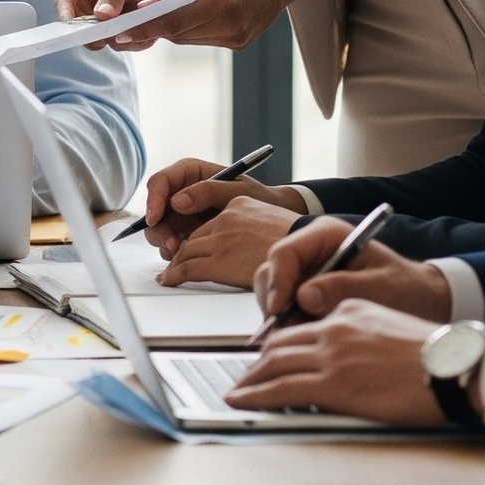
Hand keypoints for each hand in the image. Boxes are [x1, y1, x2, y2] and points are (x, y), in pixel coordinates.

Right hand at [56, 0, 170, 46]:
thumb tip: (101, 16)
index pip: (63, 1)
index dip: (66, 17)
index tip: (78, 30)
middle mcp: (78, 3)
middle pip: (75, 26)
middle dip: (92, 34)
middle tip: (107, 37)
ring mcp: (91, 19)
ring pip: (92, 39)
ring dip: (111, 38)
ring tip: (132, 29)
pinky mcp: (105, 31)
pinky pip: (109, 43)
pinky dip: (123, 41)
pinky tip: (138, 34)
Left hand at [132, 0, 294, 51]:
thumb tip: (147, 7)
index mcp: (222, 3)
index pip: (174, 23)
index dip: (145, 29)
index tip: (121, 31)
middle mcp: (230, 26)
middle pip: (179, 34)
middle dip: (154, 29)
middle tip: (126, 25)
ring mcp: (237, 38)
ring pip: (189, 40)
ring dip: (170, 30)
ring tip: (150, 20)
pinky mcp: (240, 43)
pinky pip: (204, 40)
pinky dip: (189, 30)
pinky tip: (182, 18)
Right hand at [143, 155, 306, 250]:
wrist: (275, 220)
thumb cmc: (260, 198)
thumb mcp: (238, 191)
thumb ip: (208, 191)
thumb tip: (177, 201)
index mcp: (190, 174)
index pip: (160, 182)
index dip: (153, 200)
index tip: (155, 218)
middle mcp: (182, 192)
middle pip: (155, 208)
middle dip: (159, 228)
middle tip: (173, 245)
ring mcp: (183, 214)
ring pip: (159, 228)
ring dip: (165, 242)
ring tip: (181, 252)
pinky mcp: (187, 232)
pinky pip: (171, 242)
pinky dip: (175, 251)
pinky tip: (188, 257)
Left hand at [157, 196, 299, 287]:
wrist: (314, 251)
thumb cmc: (301, 243)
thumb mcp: (272, 221)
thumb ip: (250, 226)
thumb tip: (242, 244)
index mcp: (238, 204)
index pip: (207, 224)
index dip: (195, 239)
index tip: (188, 249)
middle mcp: (226, 219)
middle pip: (193, 237)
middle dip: (182, 252)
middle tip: (174, 266)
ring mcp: (222, 239)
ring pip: (186, 252)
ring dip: (176, 265)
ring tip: (169, 275)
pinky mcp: (220, 261)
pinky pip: (188, 268)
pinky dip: (175, 275)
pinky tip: (169, 280)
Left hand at [226, 299, 447, 425]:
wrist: (456, 367)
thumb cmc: (438, 355)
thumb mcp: (392, 328)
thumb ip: (363, 337)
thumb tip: (350, 360)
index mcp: (350, 310)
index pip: (303, 327)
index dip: (281, 344)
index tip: (270, 356)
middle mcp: (334, 328)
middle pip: (281, 343)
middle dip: (259, 361)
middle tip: (246, 375)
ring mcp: (331, 355)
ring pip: (274, 364)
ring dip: (251, 379)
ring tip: (238, 391)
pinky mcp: (333, 384)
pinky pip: (282, 388)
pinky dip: (256, 394)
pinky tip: (243, 400)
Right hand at [253, 218, 453, 326]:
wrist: (423, 301)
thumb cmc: (408, 288)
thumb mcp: (384, 287)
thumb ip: (345, 288)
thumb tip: (304, 297)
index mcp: (326, 235)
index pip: (285, 252)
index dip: (278, 281)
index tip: (280, 309)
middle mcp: (310, 251)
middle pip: (272, 272)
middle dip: (275, 302)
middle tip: (285, 332)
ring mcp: (306, 272)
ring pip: (273, 292)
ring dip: (282, 316)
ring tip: (303, 337)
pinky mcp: (306, 292)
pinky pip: (285, 308)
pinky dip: (290, 324)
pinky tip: (308, 337)